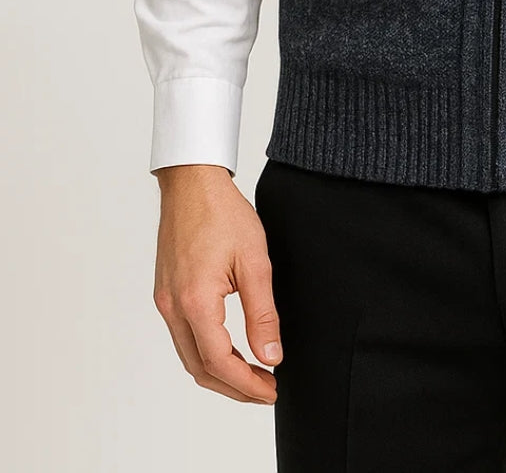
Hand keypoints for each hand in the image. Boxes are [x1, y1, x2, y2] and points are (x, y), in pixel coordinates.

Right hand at [152, 164, 281, 403]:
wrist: (192, 183)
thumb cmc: (223, 213)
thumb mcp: (254, 261)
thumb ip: (263, 313)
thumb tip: (272, 356)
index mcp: (194, 301)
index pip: (219, 362)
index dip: (246, 384)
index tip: (272, 389)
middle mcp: (173, 307)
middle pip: (200, 368)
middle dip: (234, 387)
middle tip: (266, 390)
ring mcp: (165, 302)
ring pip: (189, 356)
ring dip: (220, 373)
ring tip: (253, 375)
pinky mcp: (165, 294)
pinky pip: (183, 337)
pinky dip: (206, 353)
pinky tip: (230, 351)